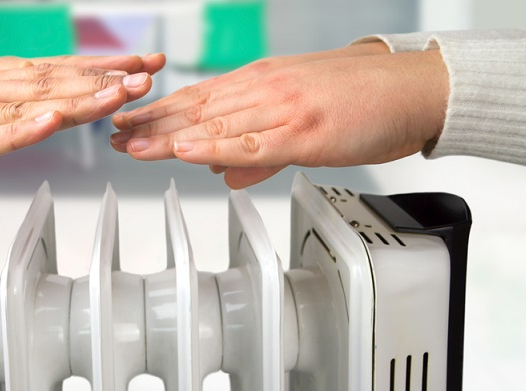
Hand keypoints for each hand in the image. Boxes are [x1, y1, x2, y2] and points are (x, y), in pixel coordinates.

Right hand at [0, 54, 165, 186]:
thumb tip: (44, 110)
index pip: (53, 70)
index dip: (100, 69)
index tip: (140, 67)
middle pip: (49, 81)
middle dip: (103, 79)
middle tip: (147, 76)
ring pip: (23, 103)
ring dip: (75, 99)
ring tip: (117, 95)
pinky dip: (17, 130)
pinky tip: (47, 124)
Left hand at [112, 42, 387, 131]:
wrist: (414, 90)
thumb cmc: (365, 101)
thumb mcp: (303, 122)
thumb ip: (260, 152)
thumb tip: (225, 173)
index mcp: (263, 83)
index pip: (199, 98)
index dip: (159, 112)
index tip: (128, 122)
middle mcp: (265, 89)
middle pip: (195, 108)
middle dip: (150, 122)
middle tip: (112, 132)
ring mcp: (282, 107)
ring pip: (213, 123)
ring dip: (168, 136)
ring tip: (130, 144)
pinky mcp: (304, 130)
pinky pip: (252, 142)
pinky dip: (216, 147)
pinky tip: (187, 151)